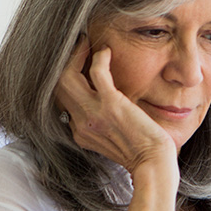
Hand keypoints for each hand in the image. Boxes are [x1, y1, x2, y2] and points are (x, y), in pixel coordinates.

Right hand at [55, 36, 179, 210]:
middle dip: (65, 63)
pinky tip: (107, 52)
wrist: (153, 164)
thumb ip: (101, 125)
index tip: (79, 64)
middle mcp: (81, 123)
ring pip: (66, 77)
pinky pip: (97, 72)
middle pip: (57, 86)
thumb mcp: (111, 141)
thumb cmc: (142, 153)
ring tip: (86, 45)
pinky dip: (99, 57)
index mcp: (80, 132)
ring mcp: (94, 114)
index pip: (62, 100)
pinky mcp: (111, 105)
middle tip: (78, 47)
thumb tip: (105, 108)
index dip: (69, 79)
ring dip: (75, 56)